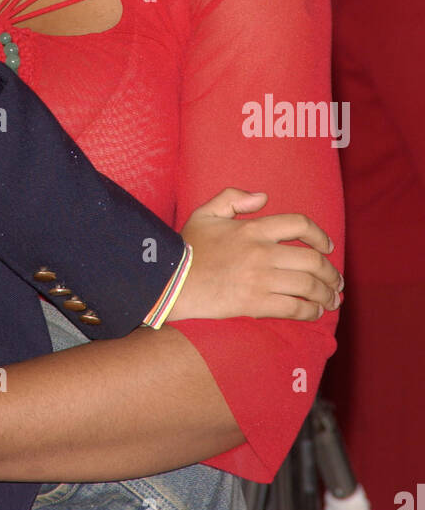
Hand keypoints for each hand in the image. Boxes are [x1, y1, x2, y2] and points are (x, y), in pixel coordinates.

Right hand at [167, 188, 341, 321]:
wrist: (172, 282)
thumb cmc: (189, 249)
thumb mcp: (205, 212)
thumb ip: (232, 197)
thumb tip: (263, 197)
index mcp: (253, 228)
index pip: (299, 224)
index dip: (320, 235)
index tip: (328, 246)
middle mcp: (262, 252)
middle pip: (312, 260)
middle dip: (331, 272)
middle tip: (336, 281)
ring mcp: (260, 279)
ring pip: (307, 286)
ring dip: (326, 294)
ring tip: (331, 299)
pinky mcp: (256, 303)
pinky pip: (293, 308)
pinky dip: (310, 311)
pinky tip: (315, 312)